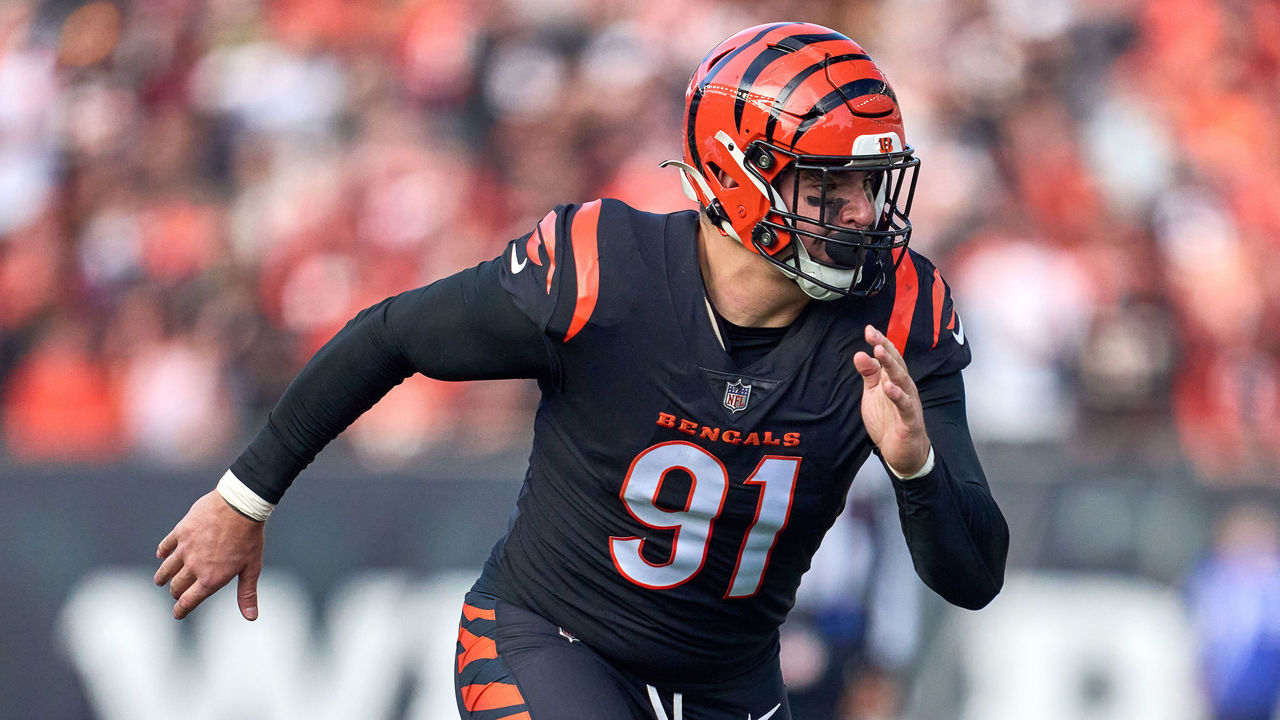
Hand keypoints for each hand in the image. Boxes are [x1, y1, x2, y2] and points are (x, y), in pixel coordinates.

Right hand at [154, 490, 265, 620]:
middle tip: (176, 593)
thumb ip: (247, 593)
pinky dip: (162, 552)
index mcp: (210, 579)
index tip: (178, 614)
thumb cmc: (249, 538)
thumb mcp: (252, 567)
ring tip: (160, 580)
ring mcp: (185, 549)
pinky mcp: (181, 532)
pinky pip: (166, 545)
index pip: (189, 601)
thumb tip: (251, 617)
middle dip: (176, 593)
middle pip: (177, 586)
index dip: (181, 610)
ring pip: (167, 568)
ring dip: (163, 577)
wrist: (239, 507)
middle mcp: (194, 567)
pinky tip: (161, 555)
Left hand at [853, 325, 930, 475]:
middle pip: (896, 364)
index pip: (889, 357)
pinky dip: (897, 395)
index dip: (880, 342)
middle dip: (885, 348)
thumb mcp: (874, 394)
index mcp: (895, 380)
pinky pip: (905, 405)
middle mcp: (904, 388)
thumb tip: (860, 354)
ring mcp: (909, 403)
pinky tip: (889, 386)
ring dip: (891, 365)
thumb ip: (869, 374)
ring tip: (880, 352)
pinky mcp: (909, 420)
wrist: (903, 452)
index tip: (869, 329)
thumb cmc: (889, 420)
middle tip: (873, 335)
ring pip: (902, 380)